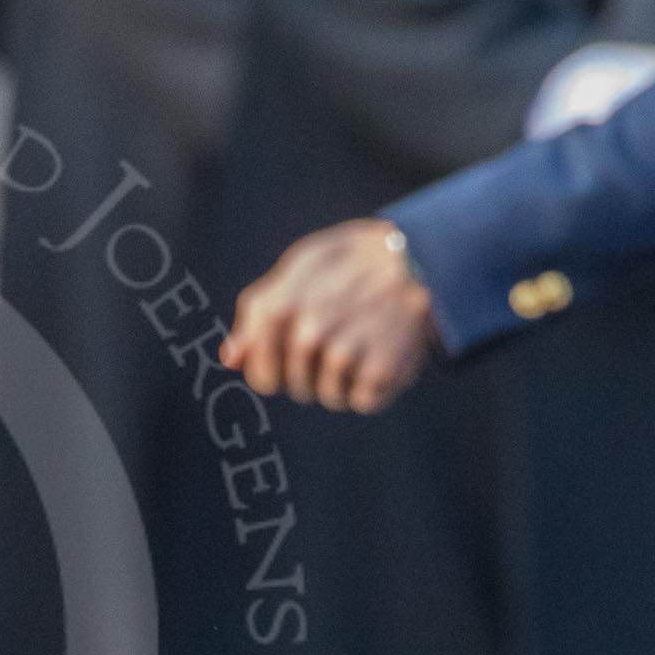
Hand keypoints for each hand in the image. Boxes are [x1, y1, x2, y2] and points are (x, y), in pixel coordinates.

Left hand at [220, 218, 436, 413]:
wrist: (423, 253)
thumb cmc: (352, 261)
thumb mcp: (298, 270)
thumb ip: (257, 313)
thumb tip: (230, 361)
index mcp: (277, 313)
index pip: (262, 378)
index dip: (279, 371)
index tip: (298, 353)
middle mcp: (307, 336)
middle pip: (296, 390)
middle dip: (313, 374)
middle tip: (342, 338)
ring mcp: (344, 354)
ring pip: (330, 398)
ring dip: (346, 380)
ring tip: (365, 341)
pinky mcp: (381, 371)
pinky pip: (363, 401)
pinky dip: (374, 387)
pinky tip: (384, 353)